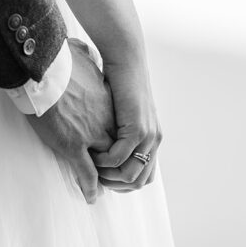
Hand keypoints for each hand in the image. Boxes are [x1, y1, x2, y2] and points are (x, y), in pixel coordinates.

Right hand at [26, 39, 115, 202]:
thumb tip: (79, 45)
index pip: (120, 126)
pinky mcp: (74, 146)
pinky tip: (91, 196)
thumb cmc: (56, 59)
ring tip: (104, 186)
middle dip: (118, 160)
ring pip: (108, 163)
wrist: (41, 69)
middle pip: (119, 147)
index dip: (118, 137)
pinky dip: (90, 186)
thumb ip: (83, 53)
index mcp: (107, 101)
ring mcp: (91, 135)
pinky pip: (88, 173)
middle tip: (115, 171)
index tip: (114, 143)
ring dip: (107, 175)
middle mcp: (105, 120)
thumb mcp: (79, 53)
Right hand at [91, 57, 161, 191]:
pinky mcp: (137, 128)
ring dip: (108, 176)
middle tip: (95, 180)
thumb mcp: (120, 113)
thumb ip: (119, 131)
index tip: (104, 180)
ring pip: (130, 174)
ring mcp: (148, 135)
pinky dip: (104, 162)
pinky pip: (120, 157)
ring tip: (91, 169)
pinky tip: (92, 156)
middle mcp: (154, 140)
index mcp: (152, 139)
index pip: (145, 177)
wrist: (126, 61)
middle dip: (115, 185)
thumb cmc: (118, 82)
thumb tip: (106, 144)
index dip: (124, 185)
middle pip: (139, 181)